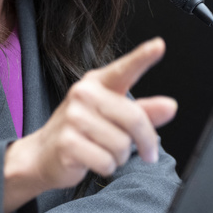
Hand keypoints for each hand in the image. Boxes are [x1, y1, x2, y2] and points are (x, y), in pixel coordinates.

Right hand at [2, 38, 176, 212]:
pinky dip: (106, 167)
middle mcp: (84, 94)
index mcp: (98, 82)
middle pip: (134, 119)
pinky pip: (107, 161)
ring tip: (103, 150)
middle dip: (145, 141)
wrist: (42, 154)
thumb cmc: (84, 130)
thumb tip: (170, 106)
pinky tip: (92, 160)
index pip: (124, 69)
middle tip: (147, 152)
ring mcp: (73, 117)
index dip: (143, 57)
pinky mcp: (67, 142)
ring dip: (120, 156)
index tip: (159, 45)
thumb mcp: (114, 116)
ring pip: (122, 144)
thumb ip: (144, 111)